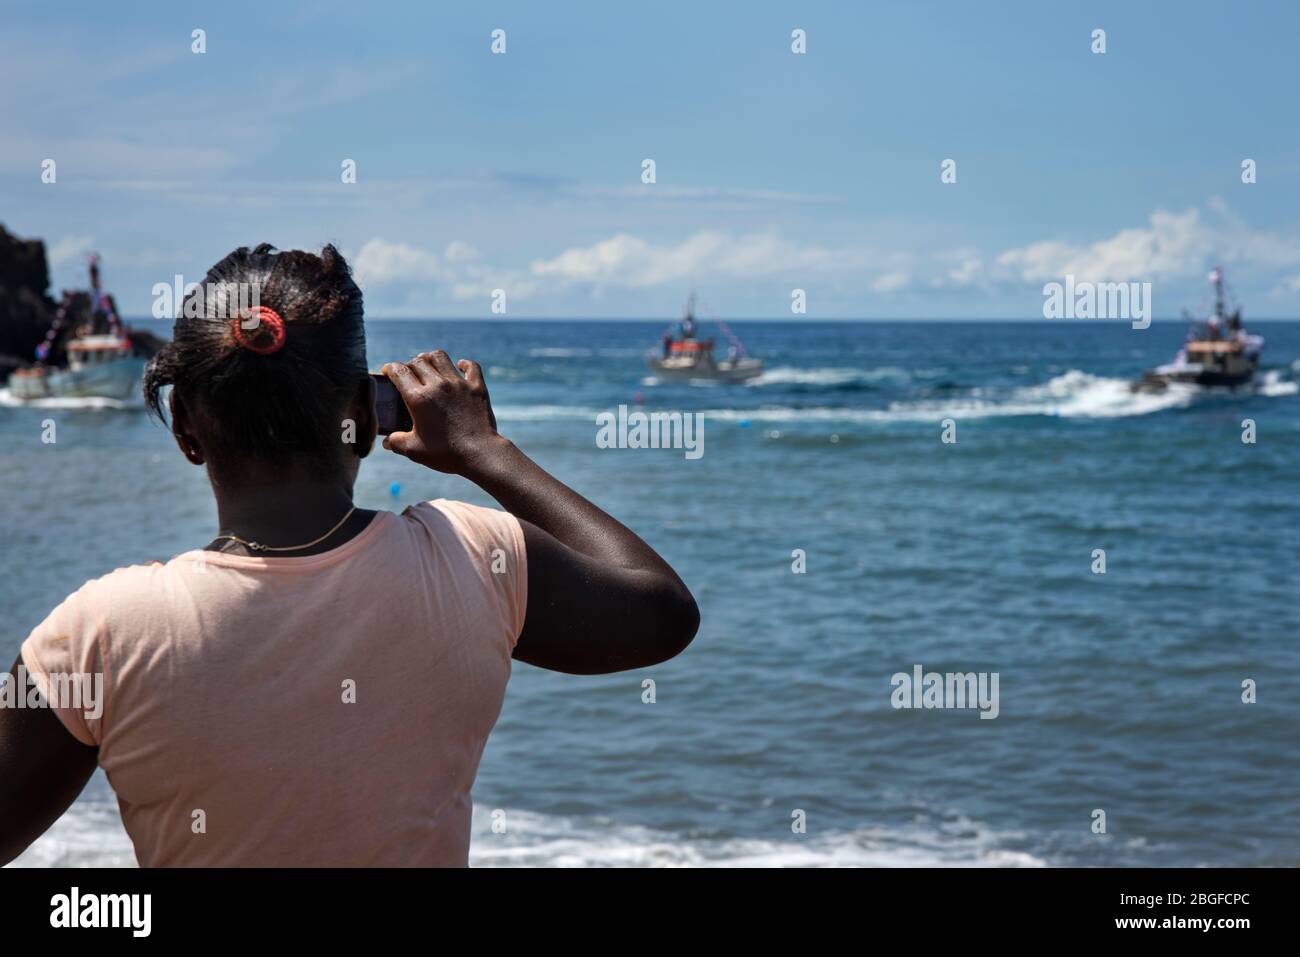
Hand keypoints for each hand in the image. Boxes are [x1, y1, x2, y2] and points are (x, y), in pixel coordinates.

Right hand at [380, 351, 501, 474]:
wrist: (480, 454)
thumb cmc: (446, 453)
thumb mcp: (414, 451)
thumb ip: (396, 442)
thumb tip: (387, 441)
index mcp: (418, 398)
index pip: (398, 371)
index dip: (389, 368)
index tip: (388, 372)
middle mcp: (437, 385)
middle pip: (418, 361)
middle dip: (408, 364)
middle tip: (408, 374)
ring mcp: (459, 384)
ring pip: (440, 357)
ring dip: (430, 358)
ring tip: (428, 365)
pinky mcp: (477, 387)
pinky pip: (470, 366)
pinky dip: (464, 364)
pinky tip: (459, 366)